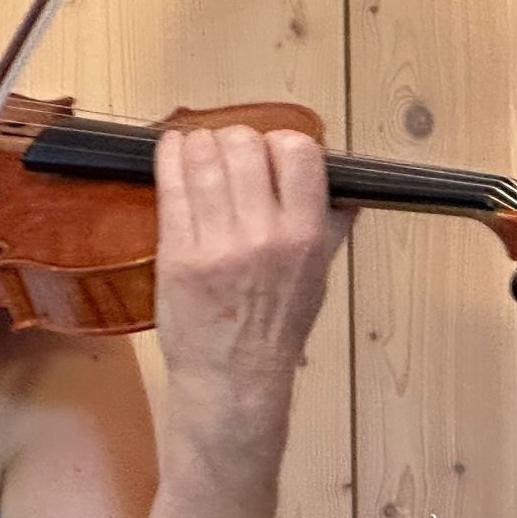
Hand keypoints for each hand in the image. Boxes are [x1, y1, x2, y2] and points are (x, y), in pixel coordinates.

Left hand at [151, 125, 351, 401]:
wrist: (233, 378)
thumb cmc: (276, 329)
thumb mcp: (318, 277)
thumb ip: (331, 227)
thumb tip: (346, 187)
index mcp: (305, 235)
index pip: (298, 151)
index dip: (281, 142)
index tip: (270, 151)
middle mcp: (264, 235)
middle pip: (245, 145)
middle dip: (235, 139)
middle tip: (229, 151)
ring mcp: (218, 243)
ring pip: (204, 159)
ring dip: (199, 143)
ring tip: (198, 147)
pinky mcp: (177, 253)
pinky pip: (170, 187)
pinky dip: (170, 158)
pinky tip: (173, 150)